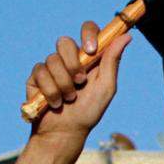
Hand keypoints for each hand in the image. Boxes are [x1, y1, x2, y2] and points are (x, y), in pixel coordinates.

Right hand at [25, 20, 132, 142]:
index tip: (91, 50)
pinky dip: (50, 90)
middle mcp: (69, 59)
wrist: (64, 133)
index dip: (88, 33)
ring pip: (52, 59)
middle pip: (64, 41)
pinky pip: (40, 71)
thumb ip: (112, 61)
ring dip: (63, 83)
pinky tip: (54, 103)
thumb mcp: (106, 88)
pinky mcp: (36, 77)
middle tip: (80, 82)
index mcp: (89, 58)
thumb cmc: (88, 112)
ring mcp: (51, 67)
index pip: (88, 30)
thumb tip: (126, 36)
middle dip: (72, 64)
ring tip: (68, 99)